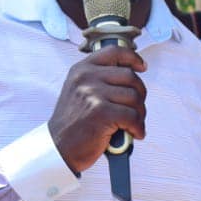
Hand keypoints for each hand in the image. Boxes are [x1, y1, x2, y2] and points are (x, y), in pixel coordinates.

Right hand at [49, 45, 146, 173]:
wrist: (59, 148)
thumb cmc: (74, 123)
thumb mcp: (79, 91)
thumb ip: (99, 79)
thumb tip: (132, 73)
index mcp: (82, 69)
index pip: (114, 52)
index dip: (133, 58)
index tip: (142, 67)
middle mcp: (86, 77)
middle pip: (130, 77)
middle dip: (140, 95)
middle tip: (137, 110)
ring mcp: (93, 93)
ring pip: (134, 97)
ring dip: (140, 114)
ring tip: (134, 124)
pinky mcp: (101, 112)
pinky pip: (133, 116)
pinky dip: (138, 127)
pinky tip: (134, 134)